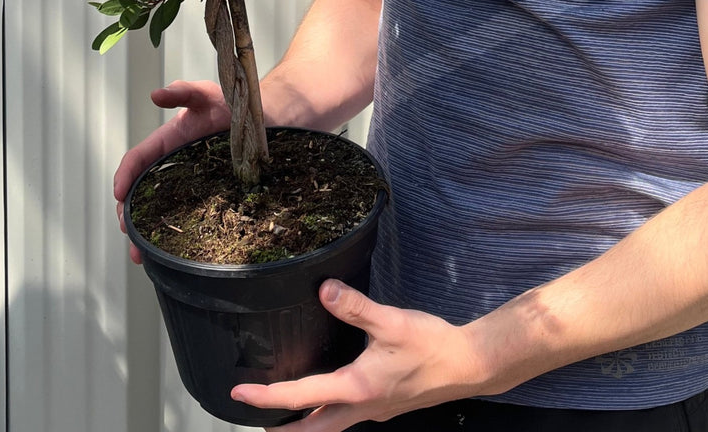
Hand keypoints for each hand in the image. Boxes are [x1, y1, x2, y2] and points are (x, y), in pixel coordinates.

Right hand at [112, 79, 229, 255]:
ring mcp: (187, 185)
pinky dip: (170, 238)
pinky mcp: (205, 198)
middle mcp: (172, 166)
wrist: (264, 120)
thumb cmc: (233, 104)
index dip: (124, 176)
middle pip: (139, 192)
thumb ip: (184, 91)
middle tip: (128, 231)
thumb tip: (156, 94)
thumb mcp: (207, 94)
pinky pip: (184, 219)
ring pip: (157, 211)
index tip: (119, 193)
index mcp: (167, 142)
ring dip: (143, 232)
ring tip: (140, 253)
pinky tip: (166, 256)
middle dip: (127, 212)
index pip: (137, 160)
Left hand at [230, 280, 487, 431]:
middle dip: (284, 428)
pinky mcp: (386, 404)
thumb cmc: (431, 345)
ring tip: (283, 414)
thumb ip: (355, 306)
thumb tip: (323, 290)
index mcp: (356, 389)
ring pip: (331, 425)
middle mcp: (362, 407)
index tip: (238, 393)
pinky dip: (327, 412)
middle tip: (254, 419)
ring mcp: (375, 410)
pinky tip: (328, 396)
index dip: (266, 396)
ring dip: (305, 423)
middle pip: (313, 428)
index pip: (302, 397)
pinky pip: (347, 415)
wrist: (468, 365)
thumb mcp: (391, 322)